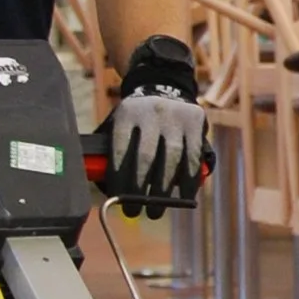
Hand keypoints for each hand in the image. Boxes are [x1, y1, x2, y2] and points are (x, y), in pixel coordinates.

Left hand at [102, 35, 208, 207]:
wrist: (166, 86)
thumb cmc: (137, 120)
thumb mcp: (120, 124)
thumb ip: (111, 150)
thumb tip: (104, 187)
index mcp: (127, 114)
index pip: (120, 150)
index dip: (118, 178)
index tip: (117, 200)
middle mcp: (151, 113)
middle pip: (145, 157)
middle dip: (139, 190)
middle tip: (133, 212)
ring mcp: (176, 117)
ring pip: (171, 160)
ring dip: (163, 191)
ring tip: (155, 211)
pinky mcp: (195, 123)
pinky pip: (193, 158)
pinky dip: (188, 181)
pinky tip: (182, 197)